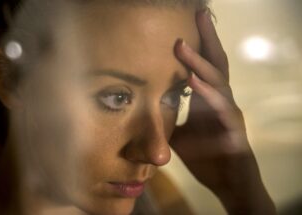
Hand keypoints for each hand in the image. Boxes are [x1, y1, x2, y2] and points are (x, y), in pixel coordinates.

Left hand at [170, 9, 275, 213]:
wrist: (229, 186)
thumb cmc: (208, 158)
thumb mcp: (183, 135)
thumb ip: (171, 118)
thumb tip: (149, 107)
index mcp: (211, 101)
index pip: (206, 67)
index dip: (199, 45)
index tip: (187, 23)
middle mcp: (223, 103)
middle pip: (216, 65)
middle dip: (206, 39)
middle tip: (197, 14)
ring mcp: (231, 117)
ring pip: (219, 83)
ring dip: (200, 64)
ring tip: (182, 45)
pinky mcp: (236, 134)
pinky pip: (222, 111)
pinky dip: (208, 96)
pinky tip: (193, 82)